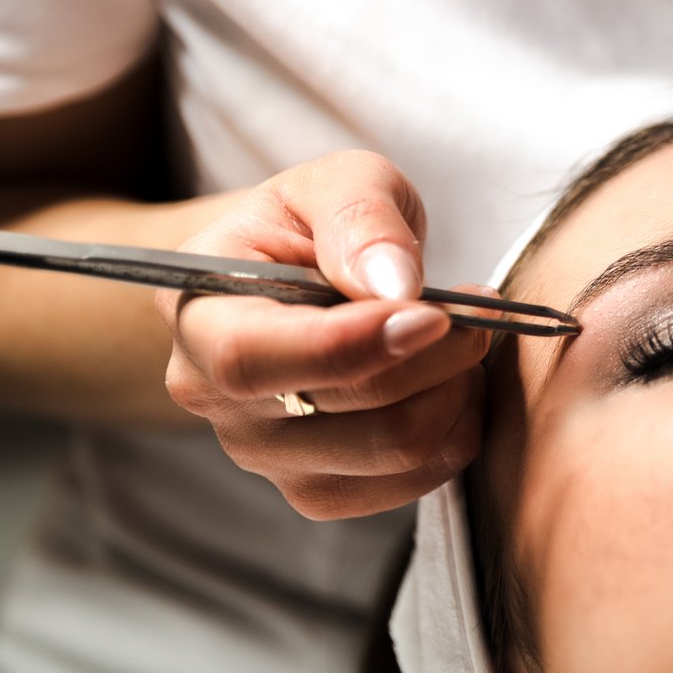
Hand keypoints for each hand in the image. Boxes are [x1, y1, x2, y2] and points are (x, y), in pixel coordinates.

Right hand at [157, 151, 491, 518]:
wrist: (303, 277)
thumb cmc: (315, 224)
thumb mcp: (335, 183)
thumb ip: (360, 218)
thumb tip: (395, 286)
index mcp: (198, 312)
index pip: (253, 359)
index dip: (352, 344)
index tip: (433, 314)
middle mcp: (214, 397)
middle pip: (348, 404)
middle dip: (437, 351)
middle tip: (474, 306)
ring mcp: (265, 455)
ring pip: (395, 449)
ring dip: (456, 387)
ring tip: (460, 338)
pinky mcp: (320, 489)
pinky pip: (418, 478)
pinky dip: (460, 426)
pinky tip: (451, 381)